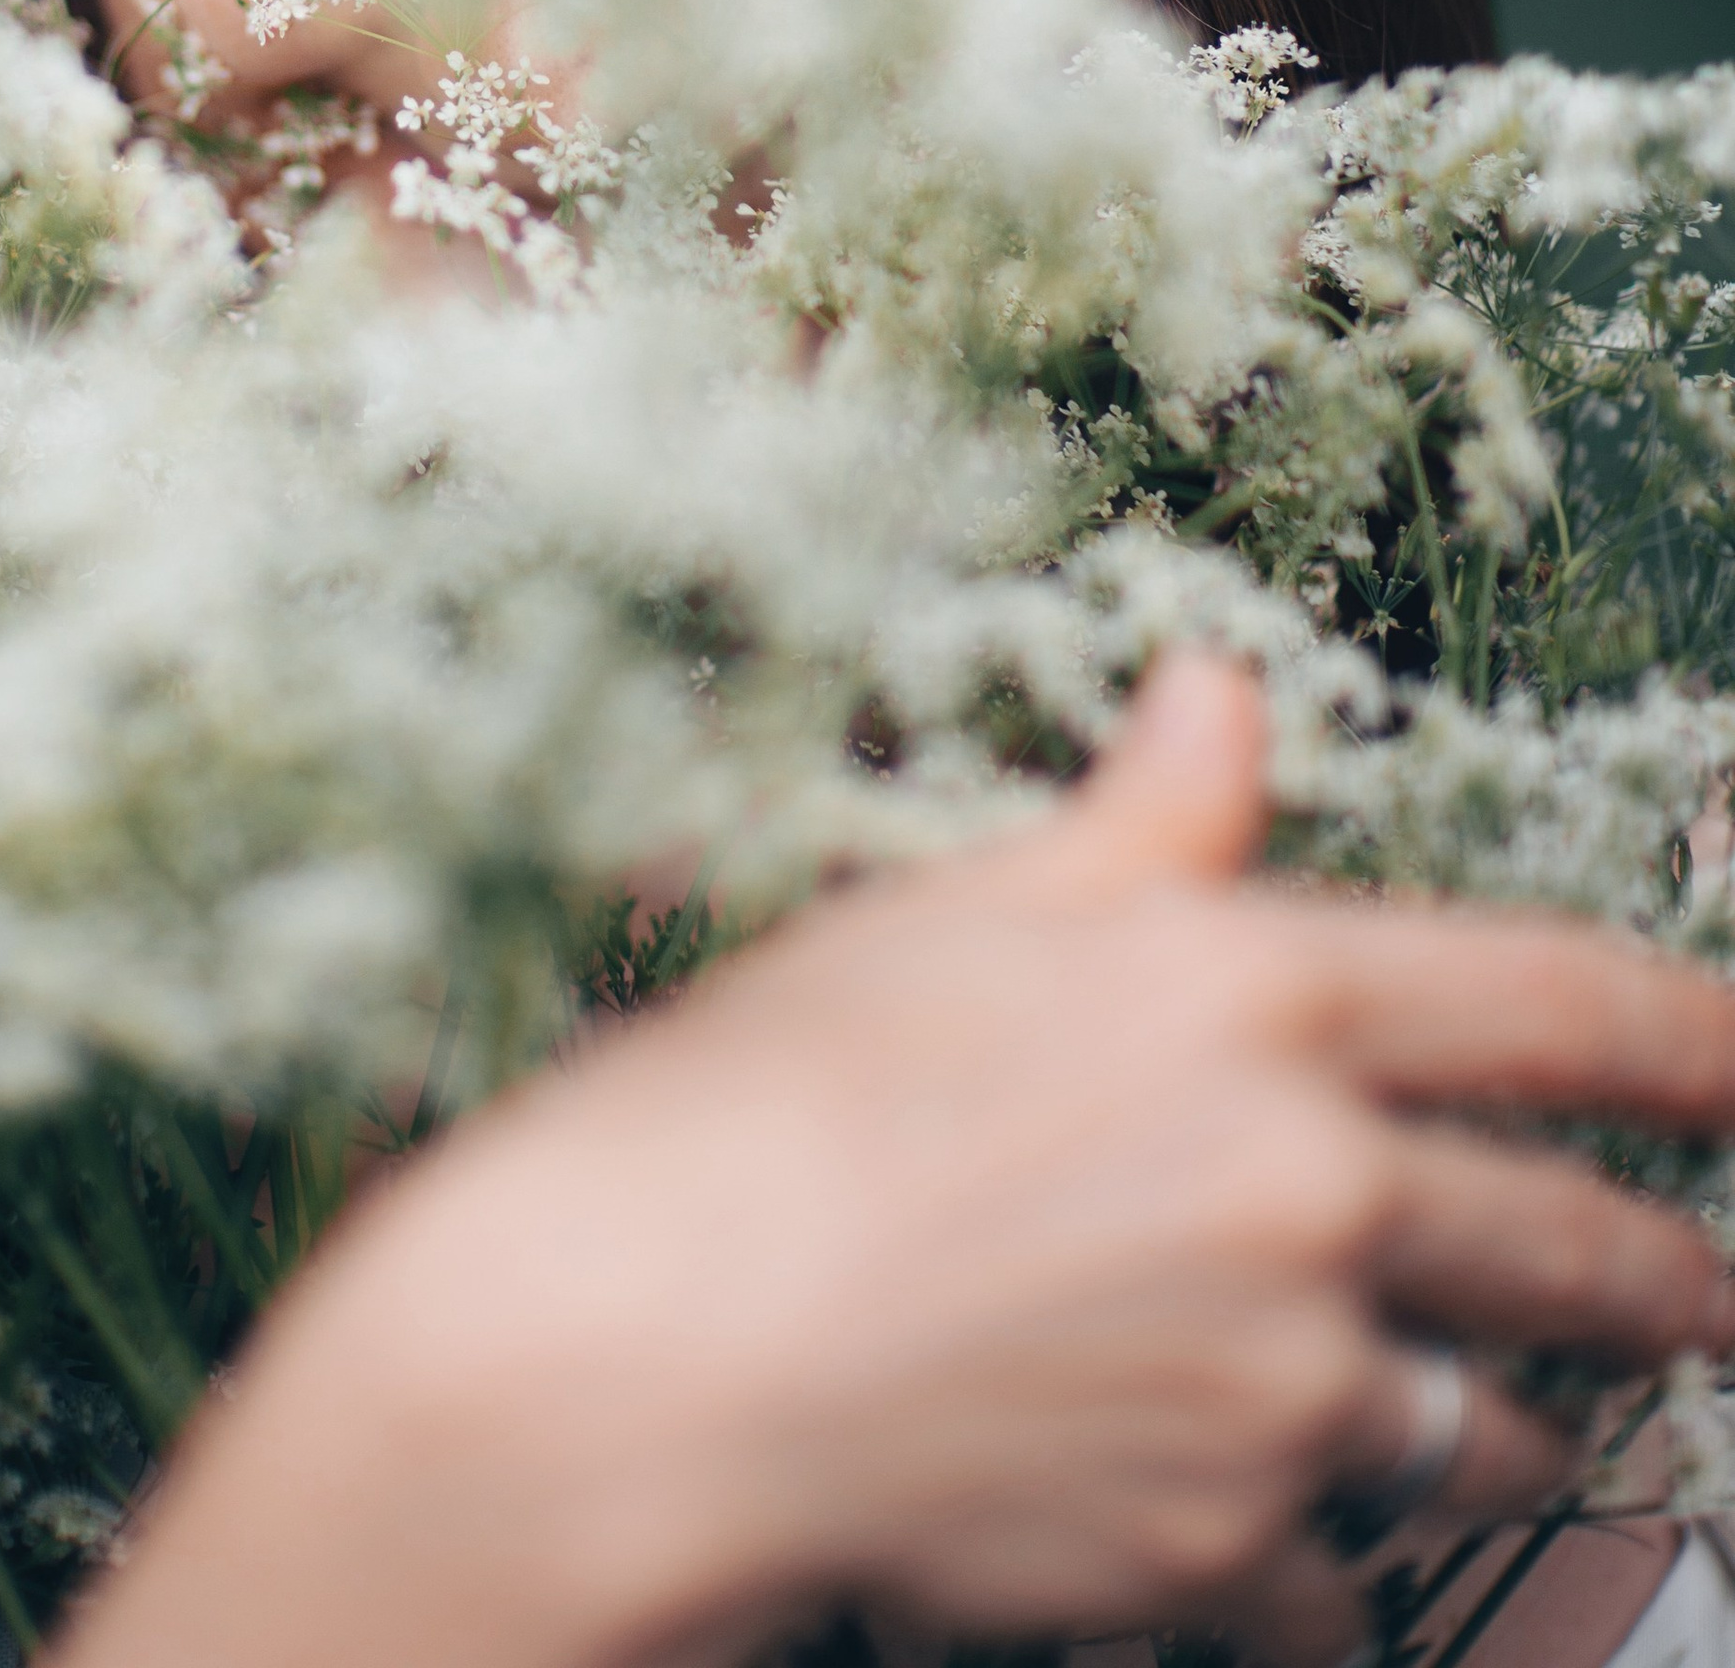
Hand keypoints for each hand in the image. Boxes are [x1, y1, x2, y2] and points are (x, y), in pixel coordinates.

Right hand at [58, 655, 1734, 1667]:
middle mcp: (1313, 1187)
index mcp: (1259, 997)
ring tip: (1477, 1429)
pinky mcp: (1219, 1549)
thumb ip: (1141, 831)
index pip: (1561, 1007)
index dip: (1698, 1039)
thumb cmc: (769, 1102)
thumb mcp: (960, 913)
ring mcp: (1283, 1383)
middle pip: (1580, 1243)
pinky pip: (1330, 1587)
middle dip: (1673, 1274)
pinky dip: (1304, 1570)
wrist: (650, 1346)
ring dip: (1490, 1430)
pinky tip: (1249, 1540)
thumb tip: (1223, 699)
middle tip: (1714, 1291)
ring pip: (1480, 1432)